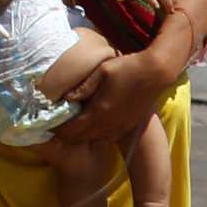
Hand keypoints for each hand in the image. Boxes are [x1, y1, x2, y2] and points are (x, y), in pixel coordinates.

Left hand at [51, 50, 168, 145]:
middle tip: (58, 123)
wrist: (156, 72)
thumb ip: (83, 87)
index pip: (72, 131)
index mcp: (99, 111)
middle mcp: (109, 124)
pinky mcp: (128, 125)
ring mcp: (120, 127)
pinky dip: (95, 134)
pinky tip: (93, 122)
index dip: (58, 130)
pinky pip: (106, 137)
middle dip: (67, 134)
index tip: (50, 122)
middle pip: (80, 139)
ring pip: (93, 139)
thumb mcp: (101, 71)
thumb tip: (65, 97)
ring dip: (81, 135)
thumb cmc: (127, 67)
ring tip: (73, 122)